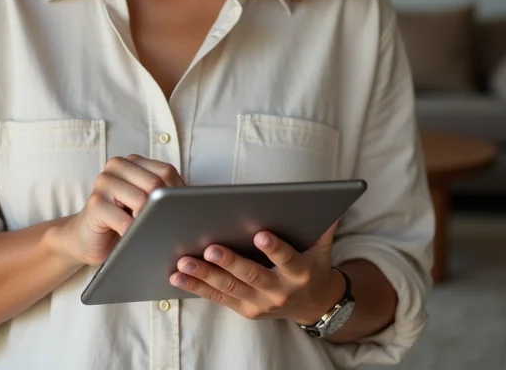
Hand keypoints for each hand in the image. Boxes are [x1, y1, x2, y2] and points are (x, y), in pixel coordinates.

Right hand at [64, 155, 184, 265]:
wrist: (87, 238)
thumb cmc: (123, 220)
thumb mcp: (146, 203)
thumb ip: (163, 196)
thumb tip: (186, 204)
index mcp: (133, 161)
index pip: (166, 171)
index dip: (176, 194)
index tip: (178, 213)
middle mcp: (117, 165)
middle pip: (155, 184)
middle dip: (162, 209)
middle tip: (162, 226)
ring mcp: (104, 182)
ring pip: (141, 201)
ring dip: (147, 222)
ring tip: (145, 231)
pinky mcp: (95, 203)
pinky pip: (124, 221)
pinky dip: (133, 234)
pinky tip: (131, 237)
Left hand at [169, 223, 341, 324]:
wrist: (313, 305)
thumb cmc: (312, 266)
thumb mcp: (322, 247)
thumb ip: (323, 224)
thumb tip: (327, 196)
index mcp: (300, 272)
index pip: (287, 259)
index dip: (274, 248)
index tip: (260, 234)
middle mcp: (279, 291)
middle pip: (252, 275)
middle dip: (230, 263)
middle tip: (211, 249)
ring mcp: (259, 303)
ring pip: (229, 288)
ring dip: (204, 275)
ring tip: (184, 263)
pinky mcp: (243, 309)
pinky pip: (217, 297)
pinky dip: (196, 287)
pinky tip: (177, 276)